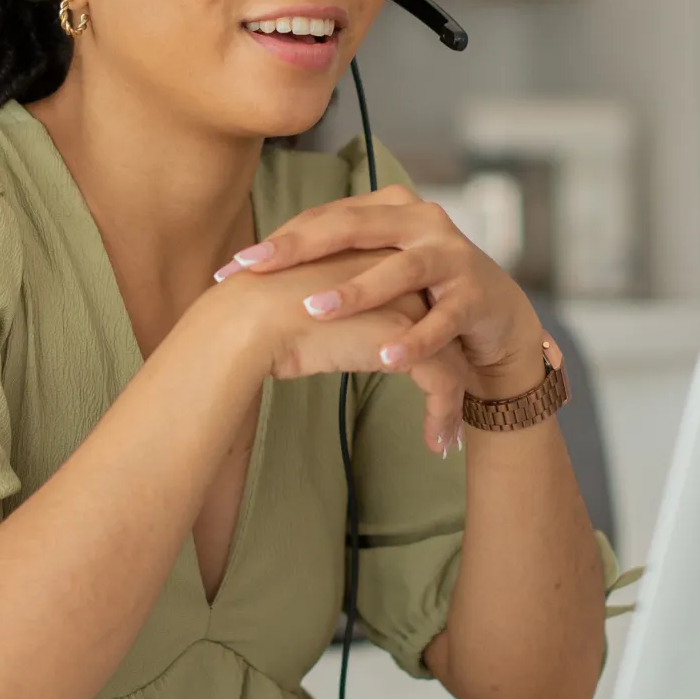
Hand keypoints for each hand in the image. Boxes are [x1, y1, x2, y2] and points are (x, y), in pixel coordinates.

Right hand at [203, 250, 470, 453]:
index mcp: (368, 253)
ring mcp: (406, 301)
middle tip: (453, 398)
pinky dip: (443, 415)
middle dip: (448, 365)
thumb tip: (311, 321)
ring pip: (449, 355)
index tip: (415, 362)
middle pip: (437, 320)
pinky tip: (437, 444)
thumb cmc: (253, 314)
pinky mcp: (408, 339)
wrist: (247, 321)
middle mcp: (395, 269)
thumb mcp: (295, 299)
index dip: (418, 332)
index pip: (409, 292)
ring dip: (450, 400)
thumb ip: (320, 304)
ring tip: (448, 436)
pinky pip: (443, 382)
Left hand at [214, 187, 542, 402]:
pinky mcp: (477, 294)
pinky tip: (385, 357)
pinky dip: (415, 338)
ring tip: (313, 310)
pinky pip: (442, 319)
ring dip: (356, 291)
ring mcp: (451, 255)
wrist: (496, 316)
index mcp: (388, 208)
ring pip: (399, 270)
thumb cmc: (419, 293)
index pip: (324, 219)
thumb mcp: (373, 268)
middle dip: (299, 249)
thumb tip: (249, 272)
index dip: (277, 241)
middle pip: (352, 228)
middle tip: (255, 269)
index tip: (230, 268)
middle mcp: (420, 221)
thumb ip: (326, 263)